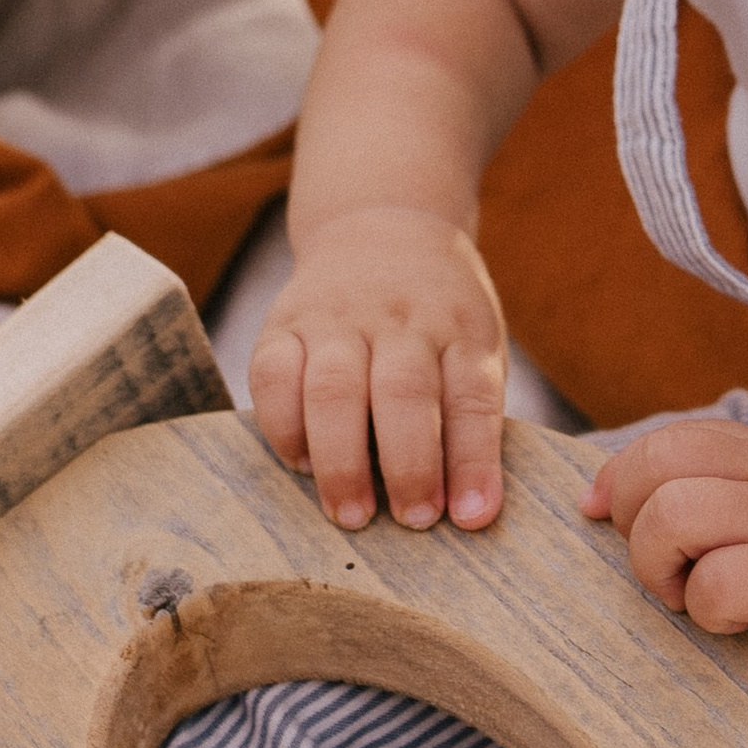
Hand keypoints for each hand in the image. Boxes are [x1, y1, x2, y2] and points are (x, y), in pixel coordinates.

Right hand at [248, 206, 510, 531]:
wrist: (381, 226)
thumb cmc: (439, 317)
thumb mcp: (475, 345)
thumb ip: (469, 416)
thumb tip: (464, 510)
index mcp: (460, 329)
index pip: (472, 396)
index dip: (473, 461)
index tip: (471, 517)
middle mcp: (401, 319)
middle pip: (403, 393)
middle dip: (408, 466)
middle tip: (412, 521)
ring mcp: (338, 318)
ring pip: (334, 388)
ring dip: (341, 459)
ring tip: (351, 514)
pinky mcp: (284, 322)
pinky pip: (272, 376)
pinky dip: (283, 427)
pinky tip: (300, 463)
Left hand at [580, 421, 747, 686]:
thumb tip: (711, 522)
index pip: (675, 438)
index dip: (621, 474)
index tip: (602, 511)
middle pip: (655, 466)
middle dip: (627, 518)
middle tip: (657, 568)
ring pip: (671, 516)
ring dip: (658, 566)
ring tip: (688, 599)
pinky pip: (717, 585)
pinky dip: (707, 611)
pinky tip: (739, 624)